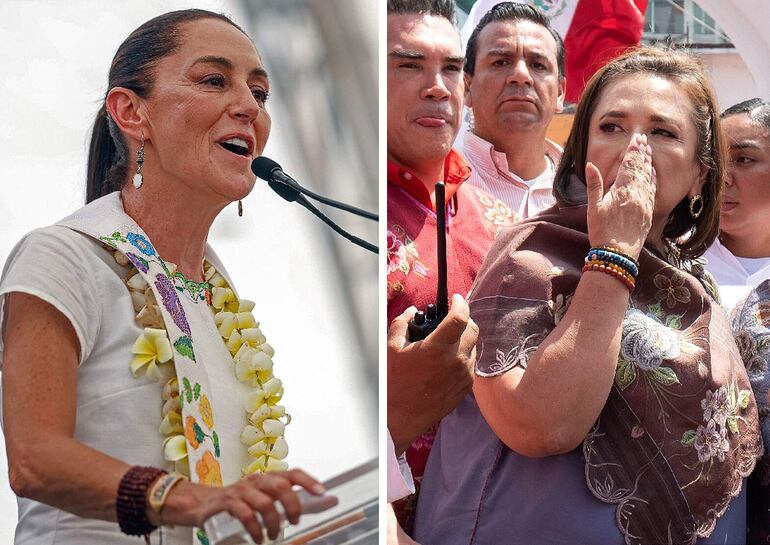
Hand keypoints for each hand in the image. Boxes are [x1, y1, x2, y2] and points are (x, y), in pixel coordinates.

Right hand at [159, 469, 323, 542]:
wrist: (201, 504)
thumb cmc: (238, 503)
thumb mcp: (262, 500)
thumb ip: (285, 503)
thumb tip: (316, 506)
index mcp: (267, 478)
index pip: (292, 473)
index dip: (308, 481)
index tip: (321, 492)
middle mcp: (256, 480)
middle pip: (281, 487)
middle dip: (293, 505)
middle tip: (295, 521)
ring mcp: (241, 490)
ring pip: (265, 503)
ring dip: (274, 522)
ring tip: (274, 535)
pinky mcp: (226, 503)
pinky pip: (245, 515)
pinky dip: (256, 529)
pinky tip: (259, 538)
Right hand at [387, 294, 477, 454]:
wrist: (399, 418)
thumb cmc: (393, 383)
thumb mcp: (392, 348)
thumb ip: (402, 323)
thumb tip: (412, 312)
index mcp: (438, 348)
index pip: (461, 317)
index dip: (461, 303)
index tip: (456, 298)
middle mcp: (456, 361)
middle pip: (473, 330)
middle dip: (465, 319)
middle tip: (452, 318)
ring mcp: (463, 376)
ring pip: (474, 347)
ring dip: (464, 339)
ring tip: (447, 342)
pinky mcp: (465, 389)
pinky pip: (470, 365)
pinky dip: (463, 357)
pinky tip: (447, 361)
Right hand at [586, 132, 655, 258]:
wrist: (618, 254)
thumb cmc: (602, 231)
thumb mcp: (594, 207)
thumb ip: (594, 185)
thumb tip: (591, 165)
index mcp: (623, 190)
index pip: (630, 165)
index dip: (633, 151)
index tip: (636, 139)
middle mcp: (637, 194)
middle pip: (641, 169)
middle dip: (642, 153)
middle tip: (644, 140)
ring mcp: (645, 203)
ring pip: (649, 178)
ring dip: (648, 164)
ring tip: (648, 152)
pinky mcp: (648, 212)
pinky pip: (653, 190)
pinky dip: (653, 179)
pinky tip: (652, 174)